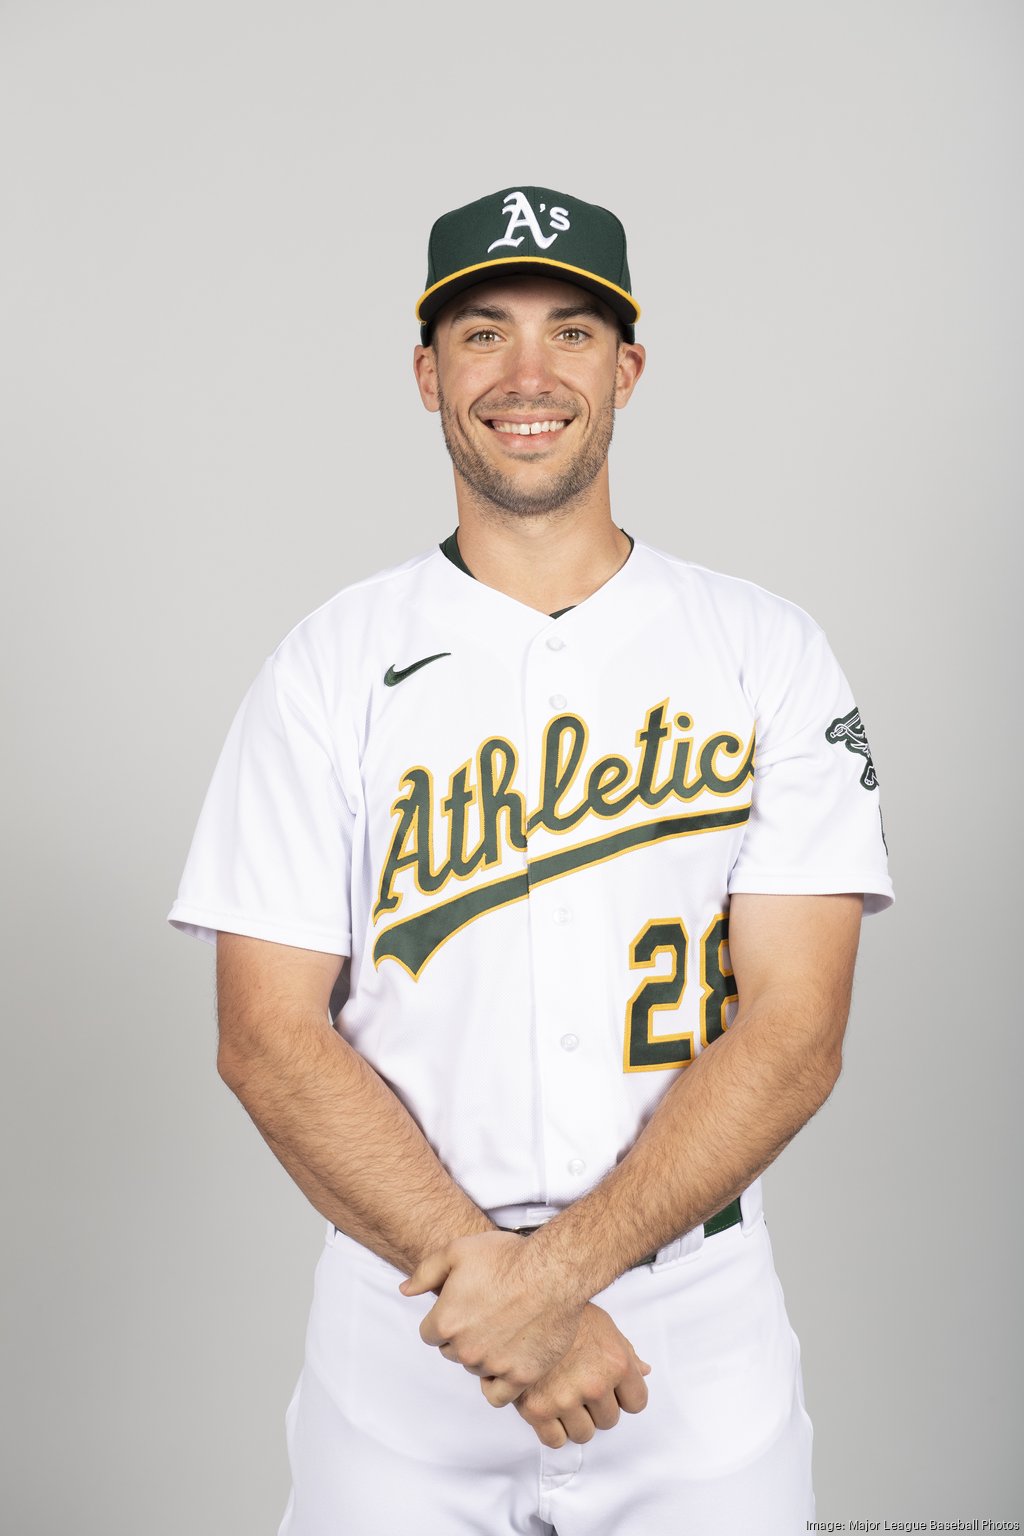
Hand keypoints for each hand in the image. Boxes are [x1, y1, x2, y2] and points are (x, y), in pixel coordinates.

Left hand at [399, 1231, 584, 1403]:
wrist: (554, 1271)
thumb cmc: (507, 1257)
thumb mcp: (458, 1250)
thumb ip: (426, 1272)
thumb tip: (405, 1290)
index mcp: (446, 1322)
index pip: (430, 1334)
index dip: (445, 1317)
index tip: (464, 1306)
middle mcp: (466, 1349)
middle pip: (451, 1352)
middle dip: (463, 1336)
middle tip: (486, 1314)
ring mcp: (493, 1365)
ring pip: (475, 1369)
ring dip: (482, 1355)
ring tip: (503, 1329)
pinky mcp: (521, 1376)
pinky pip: (497, 1395)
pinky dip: (498, 1384)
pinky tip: (505, 1364)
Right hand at [511, 1303, 650, 1447]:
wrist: (527, 1304)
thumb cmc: (567, 1313)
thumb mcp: (604, 1325)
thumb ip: (626, 1352)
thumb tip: (644, 1371)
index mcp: (617, 1363)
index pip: (637, 1403)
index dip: (624, 1396)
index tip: (612, 1389)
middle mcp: (594, 1384)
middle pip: (609, 1421)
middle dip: (597, 1407)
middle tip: (581, 1385)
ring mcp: (565, 1398)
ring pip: (583, 1434)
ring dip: (576, 1420)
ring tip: (564, 1394)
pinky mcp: (537, 1409)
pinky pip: (555, 1440)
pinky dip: (553, 1429)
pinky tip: (550, 1407)